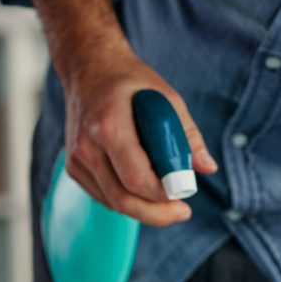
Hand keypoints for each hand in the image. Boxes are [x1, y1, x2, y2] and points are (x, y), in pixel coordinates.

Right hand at [59, 37, 218, 225]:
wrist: (89, 68)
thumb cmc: (130, 81)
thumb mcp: (167, 97)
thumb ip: (187, 134)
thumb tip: (206, 167)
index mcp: (109, 126)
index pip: (137, 178)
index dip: (164, 193)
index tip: (186, 194)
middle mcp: (86, 147)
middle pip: (122, 199)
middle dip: (156, 213)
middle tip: (182, 212)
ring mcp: (75, 159)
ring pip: (112, 202)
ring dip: (143, 209)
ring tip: (169, 204)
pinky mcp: (74, 166)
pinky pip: (103, 195)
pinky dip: (126, 199)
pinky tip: (146, 193)